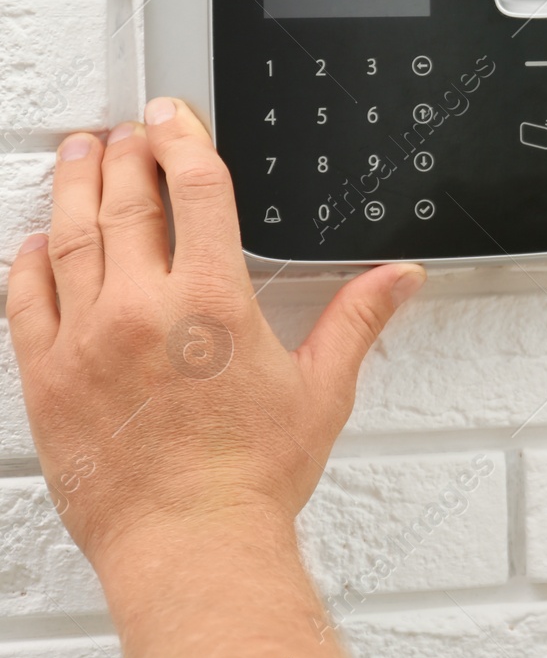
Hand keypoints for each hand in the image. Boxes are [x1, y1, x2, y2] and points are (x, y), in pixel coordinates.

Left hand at [5, 97, 423, 576]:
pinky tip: (37, 242)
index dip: (181, 139)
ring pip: (69, 236)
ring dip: (73, 186)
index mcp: (212, 303)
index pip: (192, 188)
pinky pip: (25, 299)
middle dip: (125, 153)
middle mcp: (142, 310)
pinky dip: (29, 260)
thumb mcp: (321, 388)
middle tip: (127, 132)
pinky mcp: (48, 377)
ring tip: (78, 155)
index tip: (173, 116)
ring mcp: (87, 341)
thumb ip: (357, 318)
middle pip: (124, 200)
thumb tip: (398, 277)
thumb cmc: (250, 476)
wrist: (188, 541)